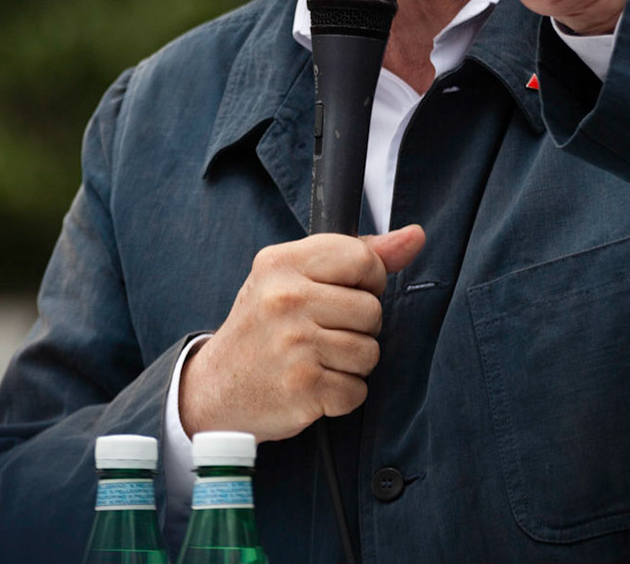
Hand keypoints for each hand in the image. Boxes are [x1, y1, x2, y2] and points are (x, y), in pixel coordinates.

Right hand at [179, 225, 424, 441]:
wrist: (215, 388)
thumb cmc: (264, 327)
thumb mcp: (294, 278)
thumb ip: (358, 255)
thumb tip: (415, 236)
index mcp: (281, 263)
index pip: (363, 259)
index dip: (367, 280)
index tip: (345, 293)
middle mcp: (285, 300)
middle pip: (372, 310)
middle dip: (359, 327)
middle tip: (322, 333)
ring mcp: (293, 345)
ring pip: (370, 352)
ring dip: (352, 363)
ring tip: (316, 359)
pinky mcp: (302, 388)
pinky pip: (357, 391)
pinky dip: (342, 394)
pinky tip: (313, 385)